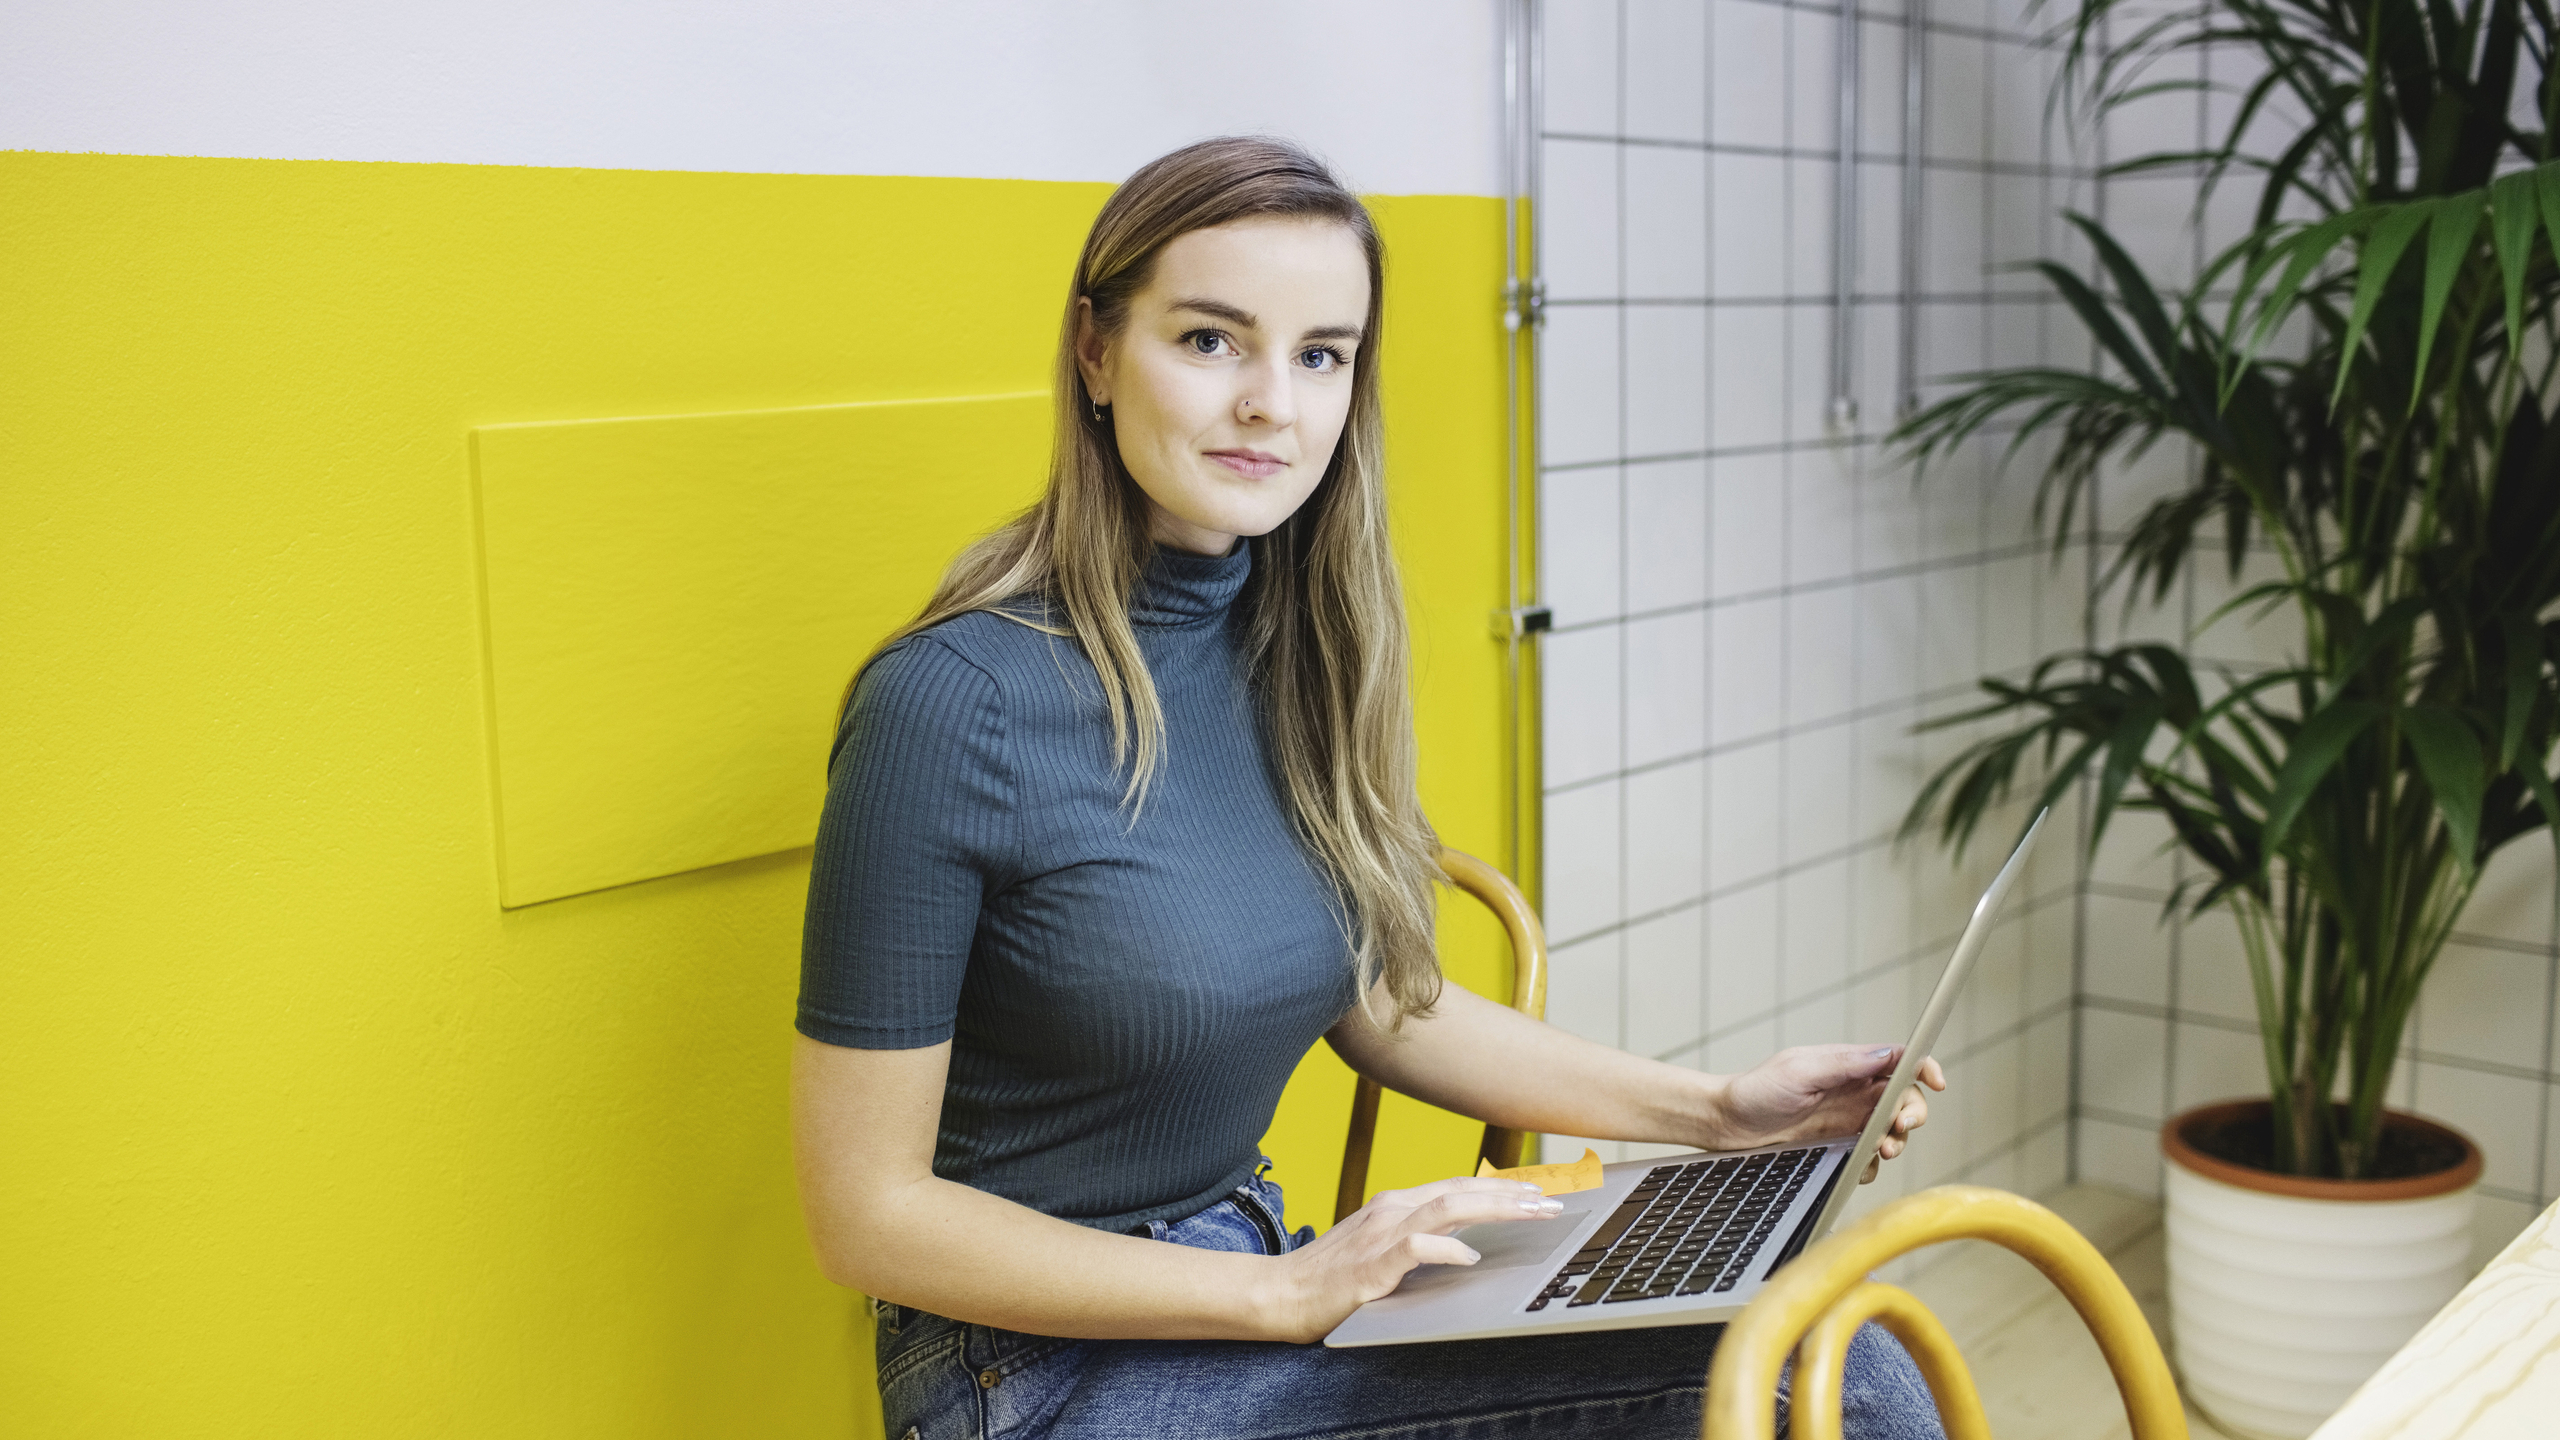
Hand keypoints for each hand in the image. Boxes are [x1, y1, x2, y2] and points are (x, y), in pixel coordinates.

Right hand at [1262, 1177, 1562, 1342]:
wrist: (1280, 1293)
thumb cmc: (1327, 1278)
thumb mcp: (1379, 1249)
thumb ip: (1418, 1239)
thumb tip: (1465, 1240)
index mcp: (1393, 1205)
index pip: (1456, 1187)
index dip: (1500, 1188)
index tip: (1537, 1194)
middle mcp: (1390, 1210)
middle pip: (1461, 1190)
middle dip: (1512, 1194)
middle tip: (1552, 1201)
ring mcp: (1381, 1233)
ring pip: (1448, 1207)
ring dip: (1496, 1208)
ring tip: (1532, 1214)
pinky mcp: (1372, 1263)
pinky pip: (1419, 1246)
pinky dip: (1449, 1248)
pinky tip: (1471, 1256)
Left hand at [1711, 1044, 1947, 1182]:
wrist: (1726, 1125)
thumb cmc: (1755, 1090)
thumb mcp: (1801, 1070)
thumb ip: (1845, 1064)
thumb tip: (1887, 1053)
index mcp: (1849, 1066)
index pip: (1899, 1061)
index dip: (1923, 1067)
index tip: (1935, 1082)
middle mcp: (1854, 1092)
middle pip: (1905, 1099)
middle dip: (1912, 1113)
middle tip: (1898, 1128)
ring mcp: (1848, 1121)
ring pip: (1892, 1131)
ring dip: (1896, 1141)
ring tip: (1881, 1149)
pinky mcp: (1839, 1148)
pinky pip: (1869, 1159)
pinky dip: (1870, 1164)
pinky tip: (1857, 1165)